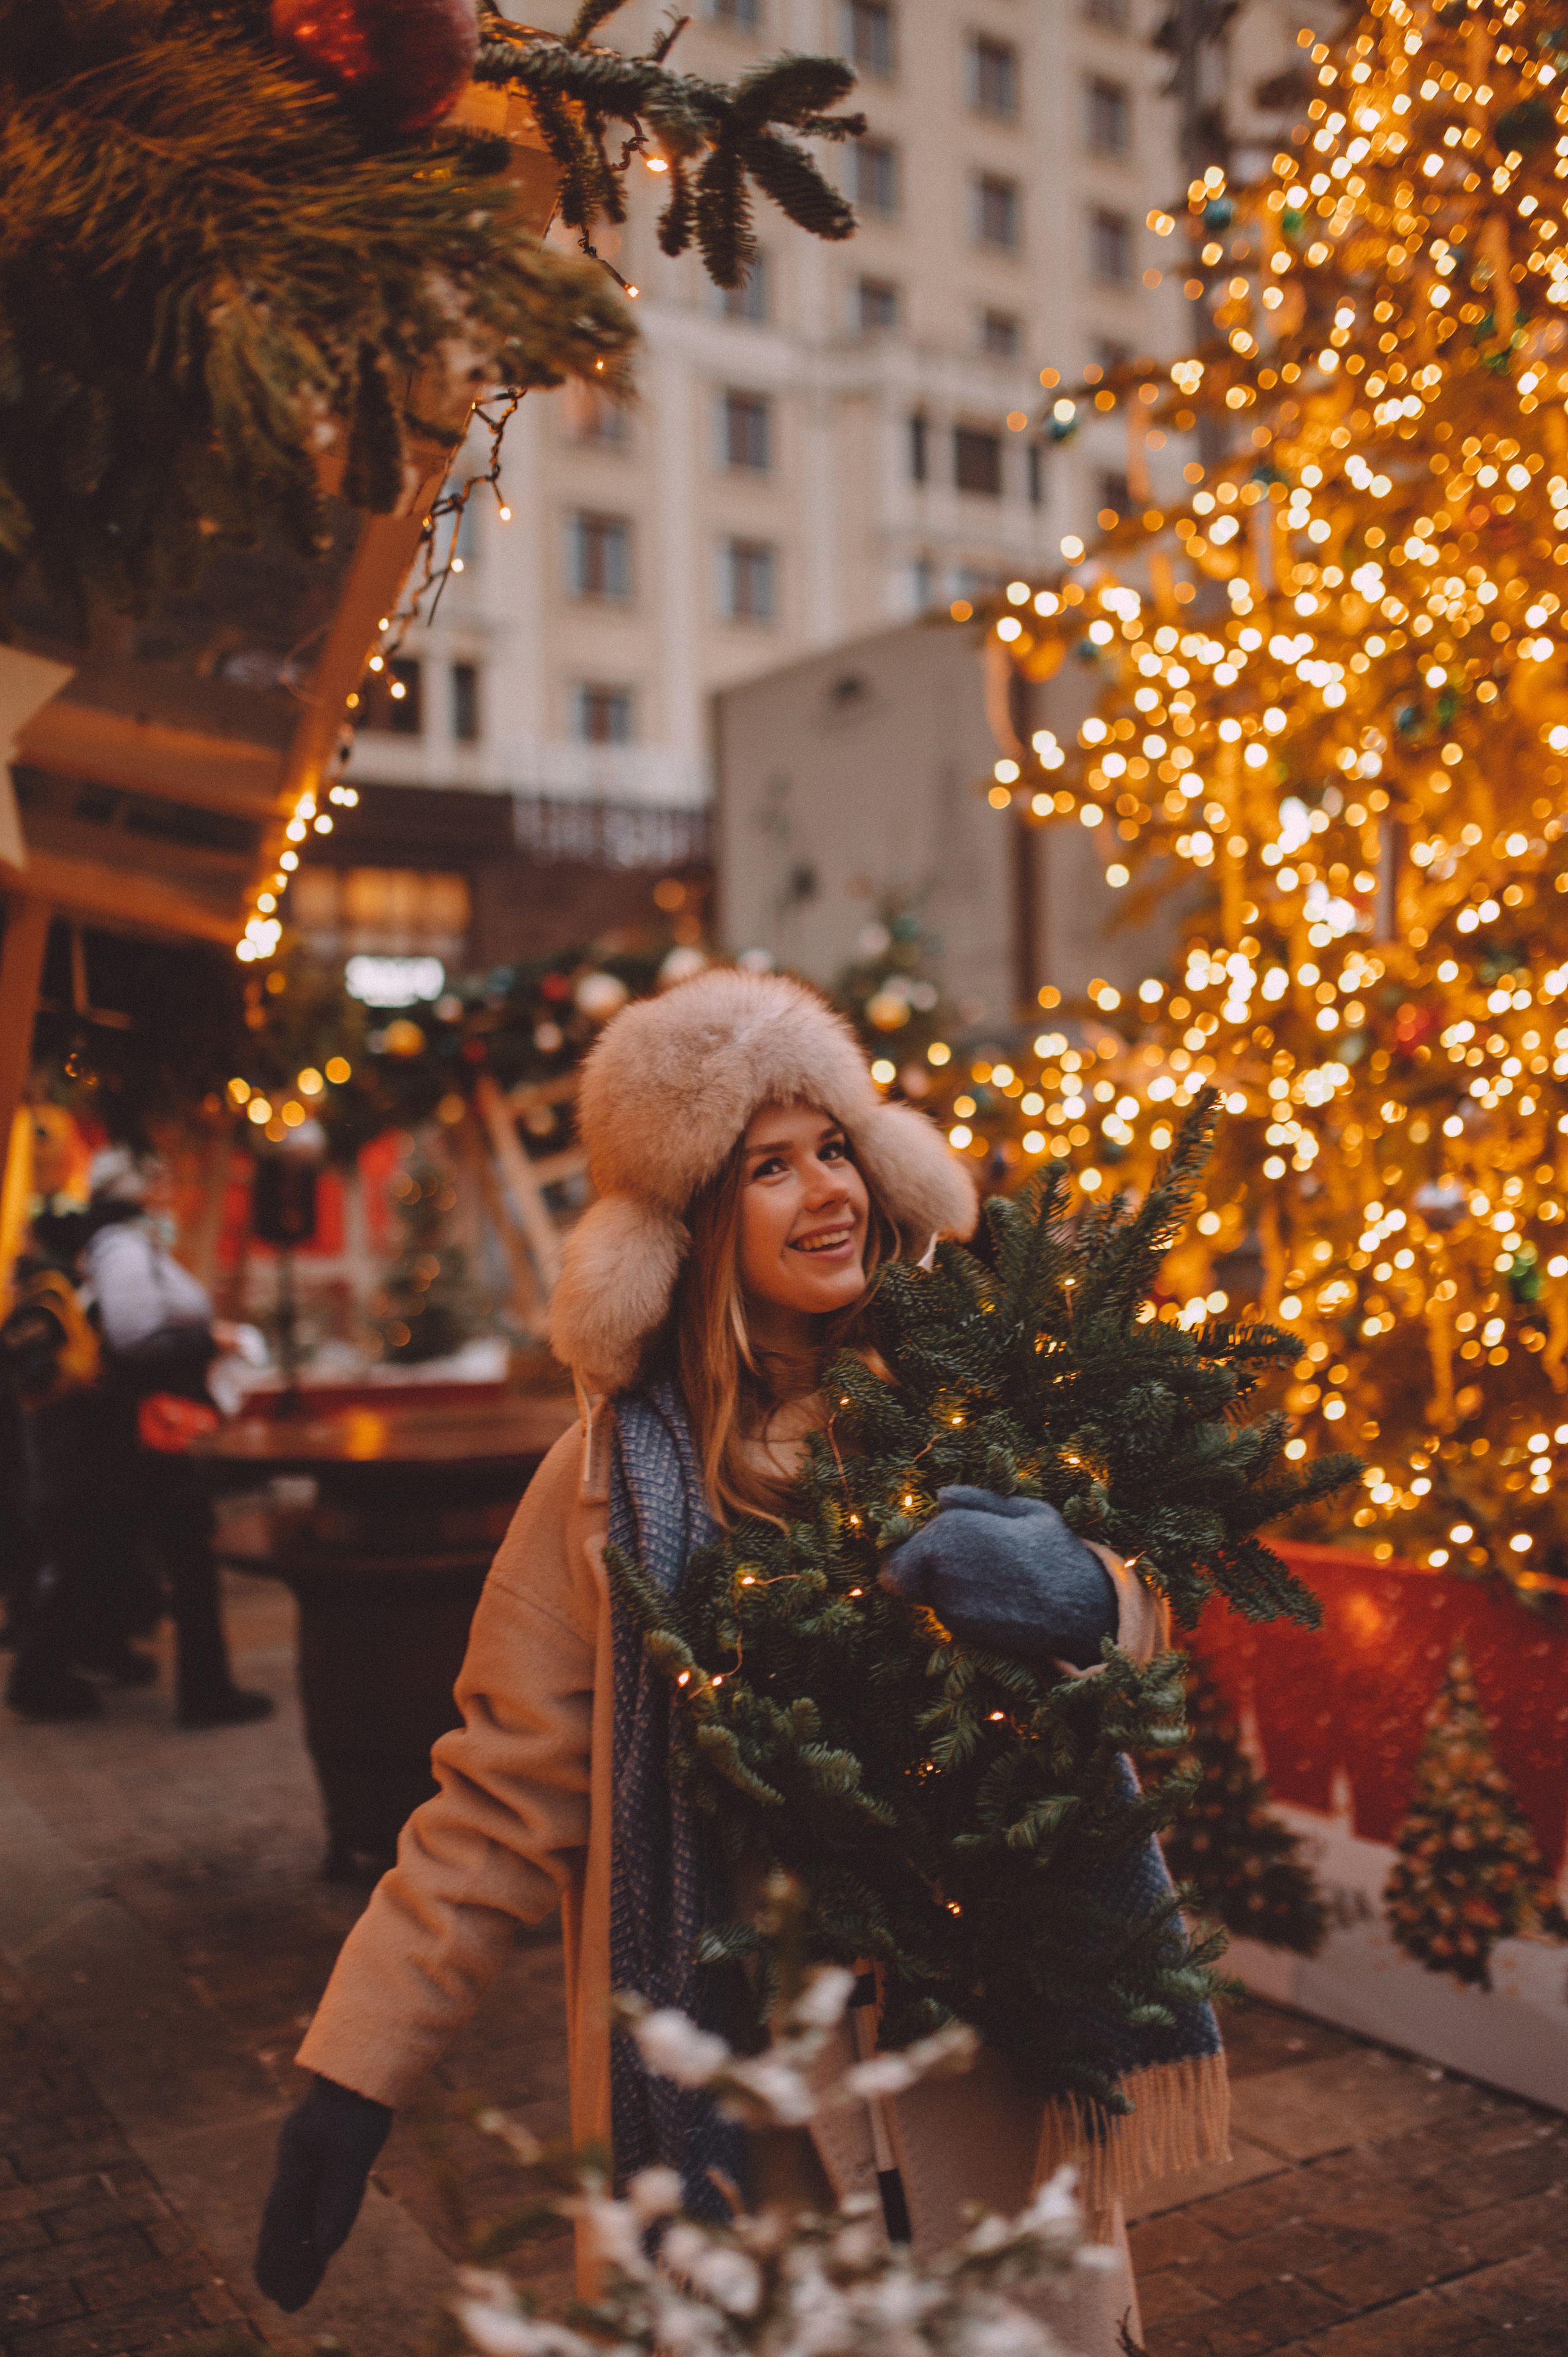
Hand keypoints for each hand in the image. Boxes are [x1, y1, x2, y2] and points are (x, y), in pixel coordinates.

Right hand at [254, 2076, 392, 2311]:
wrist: (364, 2057)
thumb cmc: (360, 2101)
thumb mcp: (353, 2149)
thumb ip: (339, 2196)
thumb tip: (327, 2249)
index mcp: (294, 2162)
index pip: (282, 2223)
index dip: (280, 2260)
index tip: (279, 2295)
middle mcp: (294, 2160)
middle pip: (281, 2220)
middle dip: (279, 2260)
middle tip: (279, 2298)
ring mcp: (306, 2152)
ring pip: (293, 2209)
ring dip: (292, 2245)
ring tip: (291, 2280)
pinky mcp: (323, 2147)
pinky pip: (307, 2195)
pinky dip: (307, 2222)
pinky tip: (313, 2237)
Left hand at [881, 1487, 1117, 1668]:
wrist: (1077, 1606)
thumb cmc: (1053, 1551)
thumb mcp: (1023, 1510)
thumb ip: (976, 1500)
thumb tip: (940, 1495)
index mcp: (952, 1525)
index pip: (903, 1543)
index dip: (918, 1548)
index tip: (942, 1551)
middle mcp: (939, 1560)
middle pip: (903, 1572)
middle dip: (924, 1571)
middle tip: (966, 1571)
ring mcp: (945, 1595)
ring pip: (925, 1594)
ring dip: (943, 1590)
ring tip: (989, 1584)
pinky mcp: (957, 1626)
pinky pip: (946, 1615)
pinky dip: (960, 1610)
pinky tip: (995, 1603)